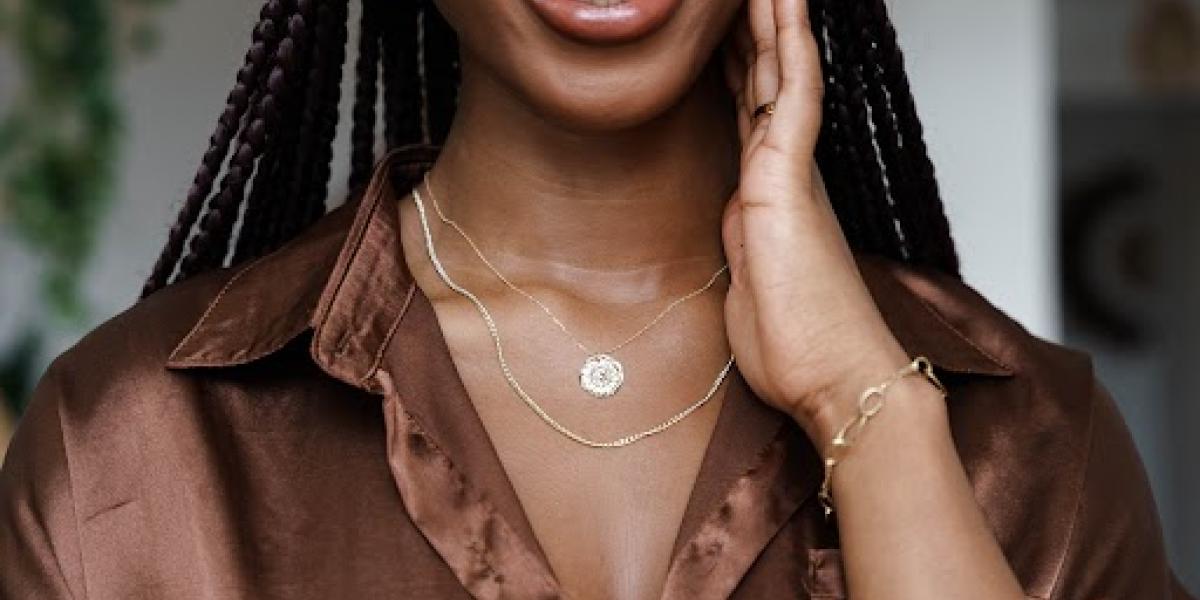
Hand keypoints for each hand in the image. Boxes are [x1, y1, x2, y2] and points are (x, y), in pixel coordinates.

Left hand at [720, 0, 911, 442]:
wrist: (837, 386)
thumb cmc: (798, 350)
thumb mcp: (749, 289)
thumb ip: (745, 247)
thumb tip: (741, 227)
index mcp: (770, 198)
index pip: (751, 114)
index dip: (740, 67)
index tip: (727, 32)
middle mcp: (784, 175)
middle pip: (764, 82)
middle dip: (751, 31)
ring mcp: (788, 175)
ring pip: (781, 74)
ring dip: (771, 20)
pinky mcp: (786, 183)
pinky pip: (791, 95)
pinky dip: (789, 47)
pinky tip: (784, 4)